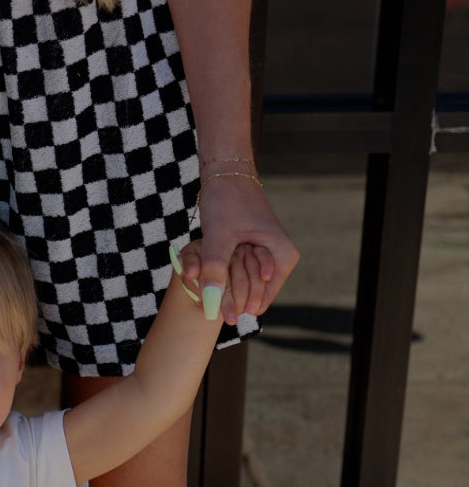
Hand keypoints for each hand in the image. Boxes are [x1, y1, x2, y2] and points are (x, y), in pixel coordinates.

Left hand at [182, 174, 299, 325]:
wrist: (226, 173)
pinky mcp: (254, 253)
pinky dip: (223, 277)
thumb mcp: (218, 236)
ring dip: (225, 289)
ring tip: (204, 290)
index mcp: (283, 255)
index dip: (238, 307)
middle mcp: (281, 259)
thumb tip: (211, 303)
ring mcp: (268, 256)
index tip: (219, 313)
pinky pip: (239, 274)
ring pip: (244, 286)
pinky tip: (206, 279)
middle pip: (254, 295)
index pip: (262, 298)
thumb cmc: (226, 199)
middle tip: (207, 304)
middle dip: (231, 299)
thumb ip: (214, 270)